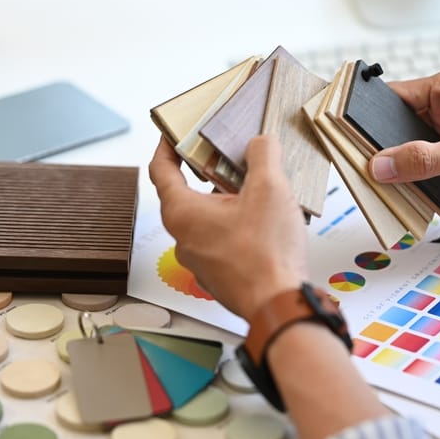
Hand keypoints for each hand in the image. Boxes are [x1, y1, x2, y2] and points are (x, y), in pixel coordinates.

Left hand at [148, 136, 307, 321]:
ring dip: (228, 201)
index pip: (160, 170)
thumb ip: (263, 155)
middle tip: (230, 156)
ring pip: (208, 219)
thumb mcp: (270, 189)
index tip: (174, 134)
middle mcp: (184, 238)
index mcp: (183, 213)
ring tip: (258, 190)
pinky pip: (222, 240)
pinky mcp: (219, 274)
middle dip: (210, 173)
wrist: (279, 304)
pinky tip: (265, 221)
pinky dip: (238, 225)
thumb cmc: (266, 255)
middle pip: (188, 194)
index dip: (166, 146)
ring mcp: (200, 259)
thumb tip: (261, 143)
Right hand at [368, 69, 439, 215]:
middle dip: (381, 148)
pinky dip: (416, 185)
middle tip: (357, 166)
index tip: (342, 129)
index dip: (367, 114)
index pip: (394, 96)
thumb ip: (421, 160)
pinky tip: (404, 198)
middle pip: (398, 127)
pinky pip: (427, 173)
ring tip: (377, 187)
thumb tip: (381, 165)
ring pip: (411, 153)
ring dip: (399, 170)